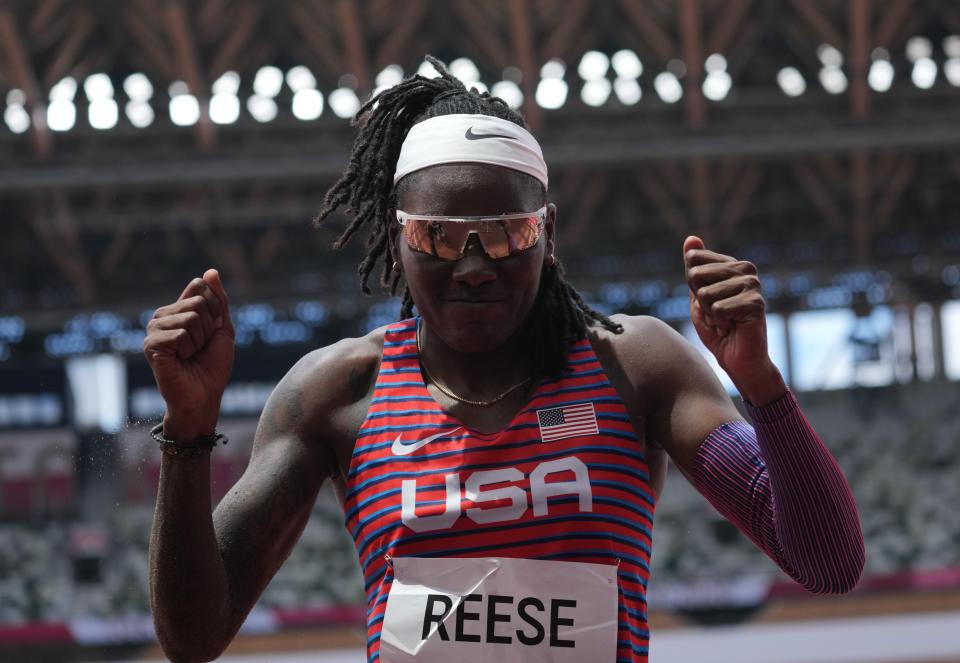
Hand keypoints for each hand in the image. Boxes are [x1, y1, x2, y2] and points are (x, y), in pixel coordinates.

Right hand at [143, 269, 235, 439]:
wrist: (204, 395)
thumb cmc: (212, 365)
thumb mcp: (223, 328)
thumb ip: (218, 300)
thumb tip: (210, 271)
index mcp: (177, 310)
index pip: (200, 287)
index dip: (216, 309)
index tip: (213, 330)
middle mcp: (162, 316)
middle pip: (198, 302)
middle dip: (210, 327)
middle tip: (201, 348)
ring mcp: (154, 329)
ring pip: (192, 317)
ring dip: (200, 340)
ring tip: (191, 355)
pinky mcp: (150, 344)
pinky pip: (181, 334)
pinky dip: (189, 349)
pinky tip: (181, 360)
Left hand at [683, 236, 784, 404]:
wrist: (739, 360)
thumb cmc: (718, 330)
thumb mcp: (698, 295)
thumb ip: (694, 268)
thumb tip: (691, 238)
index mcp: (731, 264)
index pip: (693, 261)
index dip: (692, 285)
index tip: (707, 300)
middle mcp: (745, 269)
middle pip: (696, 276)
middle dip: (699, 301)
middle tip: (717, 314)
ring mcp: (753, 285)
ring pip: (705, 295)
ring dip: (710, 314)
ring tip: (726, 322)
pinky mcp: (756, 303)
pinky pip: (718, 309)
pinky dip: (719, 323)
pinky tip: (733, 327)